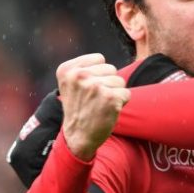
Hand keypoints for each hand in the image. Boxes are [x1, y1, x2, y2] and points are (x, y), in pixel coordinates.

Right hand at [7, 54, 186, 187]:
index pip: (100, 59)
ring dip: (115, 94)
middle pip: (112, 69)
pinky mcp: (110, 98)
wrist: (78, 137)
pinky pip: (126, 93)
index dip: (98, 75)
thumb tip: (107, 55)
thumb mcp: (72, 83)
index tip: (86, 91)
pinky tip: (108, 111)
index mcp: (67, 69)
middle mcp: (79, 75)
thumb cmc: (79, 109)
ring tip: (100, 106)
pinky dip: (121, 103)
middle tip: (94, 101)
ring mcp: (94, 86)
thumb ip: (84, 67)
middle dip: (108, 84)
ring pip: (120, 81)